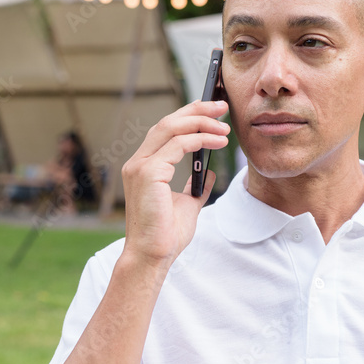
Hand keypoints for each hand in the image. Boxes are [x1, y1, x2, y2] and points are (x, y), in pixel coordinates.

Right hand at [121, 100, 229, 272]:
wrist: (153, 257)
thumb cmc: (166, 235)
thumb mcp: (187, 204)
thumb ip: (195, 186)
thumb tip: (210, 171)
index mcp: (144, 166)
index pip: (166, 130)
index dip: (189, 115)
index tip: (214, 111)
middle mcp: (138, 162)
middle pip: (168, 122)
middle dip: (197, 109)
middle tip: (223, 106)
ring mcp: (140, 166)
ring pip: (171, 128)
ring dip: (202, 122)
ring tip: (225, 127)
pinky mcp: (148, 173)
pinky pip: (177, 145)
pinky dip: (201, 139)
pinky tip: (220, 142)